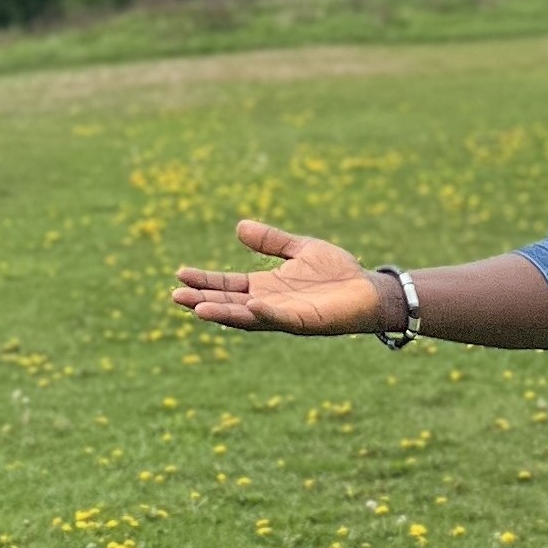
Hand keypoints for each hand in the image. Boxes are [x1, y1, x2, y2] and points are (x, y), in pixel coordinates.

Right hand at [171, 219, 383, 335]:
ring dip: (224, 313)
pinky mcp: (305, 321)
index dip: (205, 280)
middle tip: (176, 296)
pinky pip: (281, 319)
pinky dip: (265, 314)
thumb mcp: (300, 249)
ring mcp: (286, 314)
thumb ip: (271, 241)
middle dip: (203, 299)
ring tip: (198, 308)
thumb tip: (239, 226)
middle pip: (230, 303)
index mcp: (266, 286)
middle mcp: (270, 303)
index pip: (228, 284)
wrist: (371, 290)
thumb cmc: (338, 272)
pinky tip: (251, 306)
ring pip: (248, 316)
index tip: (180, 274)